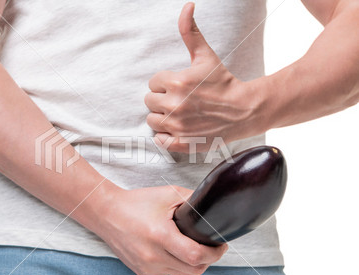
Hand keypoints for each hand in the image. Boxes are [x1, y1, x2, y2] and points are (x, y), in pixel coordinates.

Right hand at [93, 185, 227, 274]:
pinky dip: (176, 264)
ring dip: (192, 263)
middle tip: (211, 246)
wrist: (107, 213)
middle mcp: (152, 256)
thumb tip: (213, 208)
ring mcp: (147, 267)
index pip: (196, 255)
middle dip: (208, 259)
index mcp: (159, 235)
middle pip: (193, 269)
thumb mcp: (168, 194)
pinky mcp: (143, 272)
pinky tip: (173, 250)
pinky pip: (169, 273)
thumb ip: (193, 201)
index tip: (220, 245)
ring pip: (183, 273)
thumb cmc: (136, 203)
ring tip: (192, 246)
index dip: (214, 253)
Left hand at [145, 2, 263, 152]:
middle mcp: (174, 105)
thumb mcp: (206, 56)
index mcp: (177, 82)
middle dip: (162, 99)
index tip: (180, 86)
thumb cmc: (223, 82)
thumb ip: (190, 32)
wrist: (244, 111)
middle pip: (149, 101)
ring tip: (180, 114)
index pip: (153, 82)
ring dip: (162, 117)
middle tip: (181, 100)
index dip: (165, 83)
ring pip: (152, 120)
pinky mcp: (182, 142)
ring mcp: (177, 126)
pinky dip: (165, 136)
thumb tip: (187, 6)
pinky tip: (177, 128)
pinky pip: (159, 140)